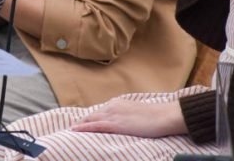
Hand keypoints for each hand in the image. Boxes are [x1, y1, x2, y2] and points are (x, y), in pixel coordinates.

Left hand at [70, 98, 186, 138]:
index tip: (80, 122)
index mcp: (118, 103)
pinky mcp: (116, 124)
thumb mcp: (138, 113)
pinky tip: (75, 130)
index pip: (100, 111)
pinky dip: (84, 128)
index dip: (89, 118)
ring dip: (79, 125)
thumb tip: (124, 123)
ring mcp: (114, 115)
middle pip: (92, 114)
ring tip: (69, 130)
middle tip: (70, 128)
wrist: (164, 116)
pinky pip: (96, 125)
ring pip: (91, 119)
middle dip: (81, 121)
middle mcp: (113, 107)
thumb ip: (127, 116)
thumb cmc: (156, 117)